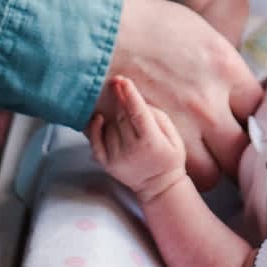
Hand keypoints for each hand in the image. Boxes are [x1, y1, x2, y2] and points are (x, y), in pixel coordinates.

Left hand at [89, 76, 185, 202]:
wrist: (159, 186)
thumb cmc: (169, 157)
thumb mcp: (173, 136)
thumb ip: (156, 117)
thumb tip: (137, 101)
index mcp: (151, 142)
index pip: (137, 113)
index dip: (129, 94)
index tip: (122, 80)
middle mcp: (131, 149)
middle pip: (121, 116)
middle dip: (120, 98)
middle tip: (117, 83)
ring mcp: (117, 157)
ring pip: (110, 125)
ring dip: (114, 115)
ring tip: (122, 112)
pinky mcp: (107, 163)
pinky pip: (95, 141)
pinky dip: (94, 128)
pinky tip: (98, 118)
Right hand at [95, 0, 262, 189]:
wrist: (90, 30)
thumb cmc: (141, 21)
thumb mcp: (197, 32)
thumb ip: (219, 66)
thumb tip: (230, 86)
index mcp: (225, 67)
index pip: (259, 109)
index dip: (252, 120)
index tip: (243, 122)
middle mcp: (209, 102)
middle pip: (242, 151)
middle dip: (236, 154)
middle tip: (225, 150)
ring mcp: (179, 127)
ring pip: (211, 174)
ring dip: (206, 169)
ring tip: (196, 159)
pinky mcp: (147, 142)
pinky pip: (173, 173)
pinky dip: (173, 170)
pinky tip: (168, 159)